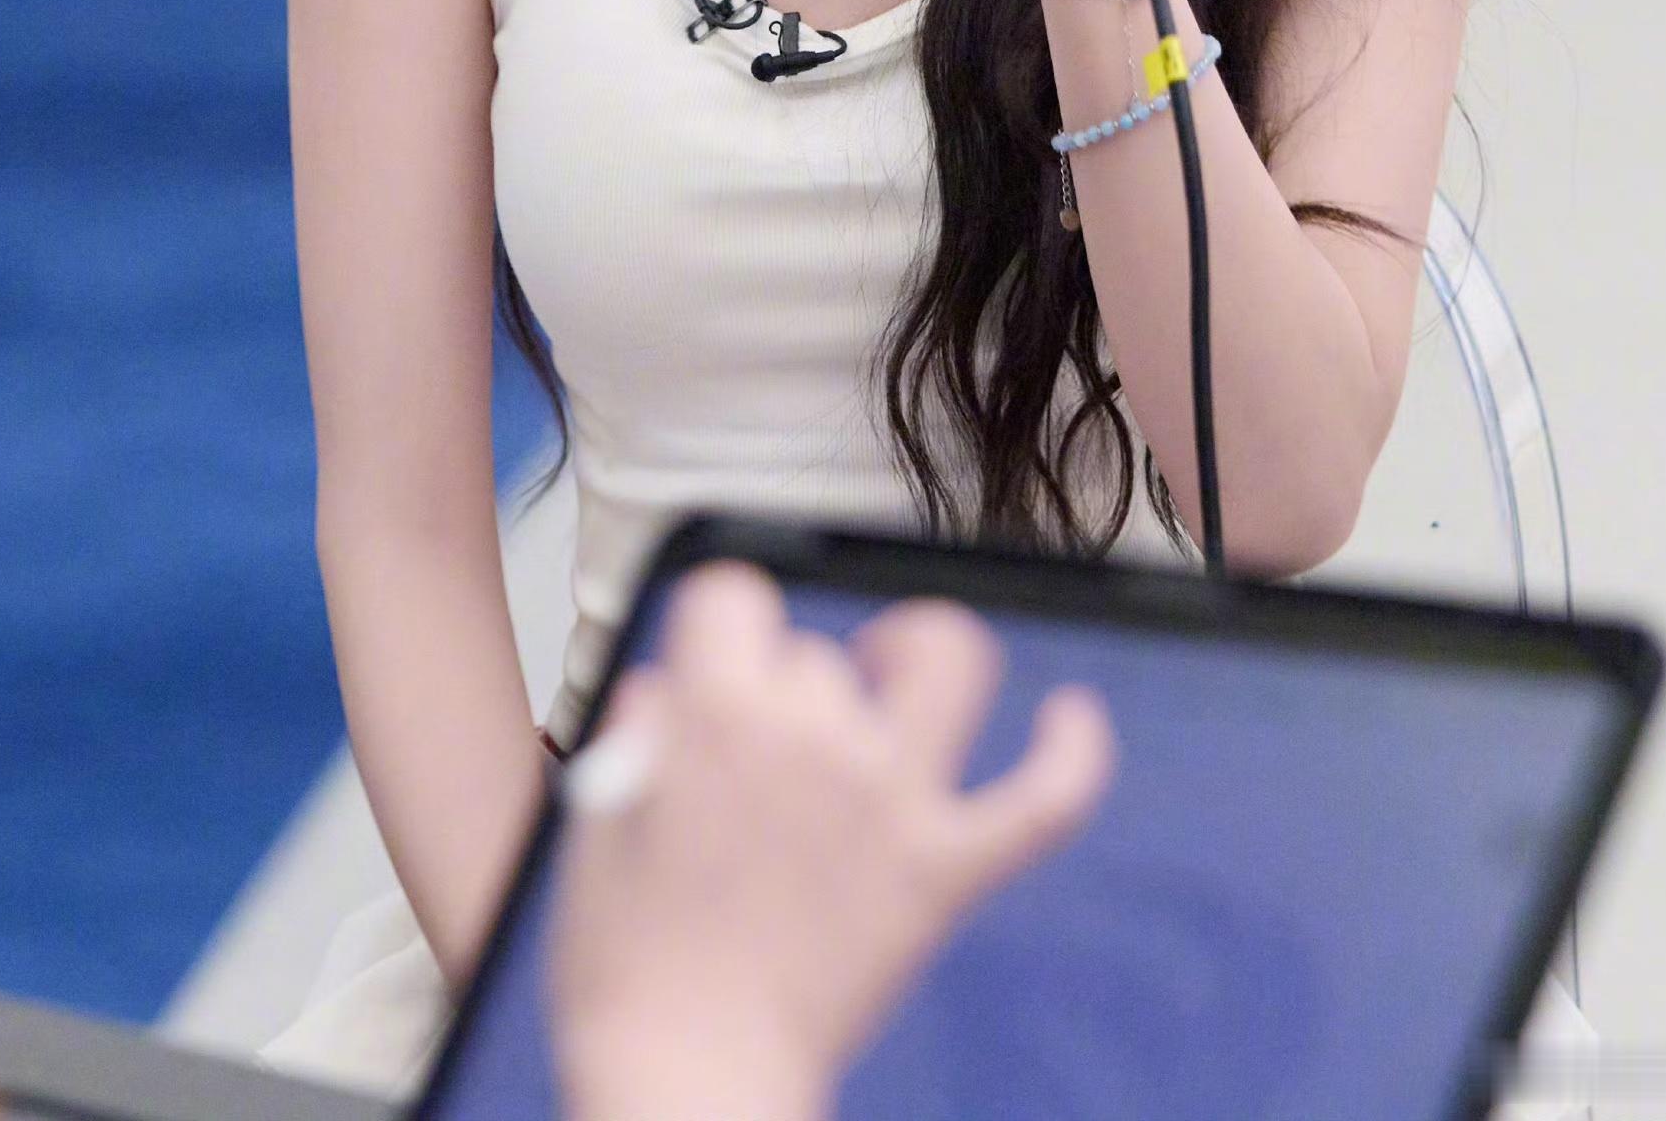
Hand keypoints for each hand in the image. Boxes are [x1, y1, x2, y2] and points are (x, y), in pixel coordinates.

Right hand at [547, 561, 1115, 1120]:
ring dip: (922, 653)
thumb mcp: (595, 824)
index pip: (733, 594)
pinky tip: (1070, 717)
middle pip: (820, 655)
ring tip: (893, 673)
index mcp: (717, 719)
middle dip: (787, 692)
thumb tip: (672, 687)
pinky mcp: (945, 873)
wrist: (689, 1083)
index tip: (713, 665)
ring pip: (948, 664)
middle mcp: (815, 741)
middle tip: (759, 766)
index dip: (719, 626)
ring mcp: (892, 803)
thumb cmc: (629, 973)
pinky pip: (1042, 799)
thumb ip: (640, 731)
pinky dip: (1070, 754)